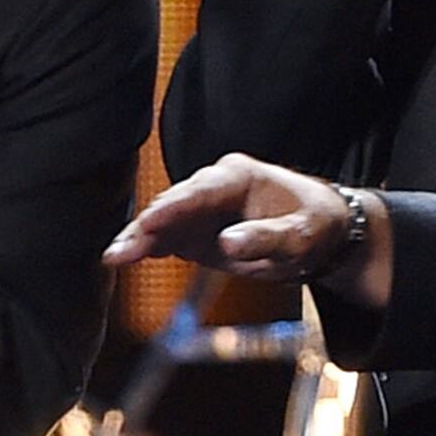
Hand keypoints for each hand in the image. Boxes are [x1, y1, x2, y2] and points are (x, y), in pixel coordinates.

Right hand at [105, 157, 387, 304]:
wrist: (321, 233)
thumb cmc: (314, 225)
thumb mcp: (302, 236)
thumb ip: (267, 238)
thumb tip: (228, 244)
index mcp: (238, 176)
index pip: (200, 191)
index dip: (173, 207)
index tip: (150, 222)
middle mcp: (213, 188)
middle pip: (173, 205)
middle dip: (146, 227)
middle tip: (122, 249)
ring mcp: (200, 210)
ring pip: (162, 223)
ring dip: (138, 240)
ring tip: (114, 258)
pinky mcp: (194, 232)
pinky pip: (166, 239)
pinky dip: (146, 248)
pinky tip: (122, 259)